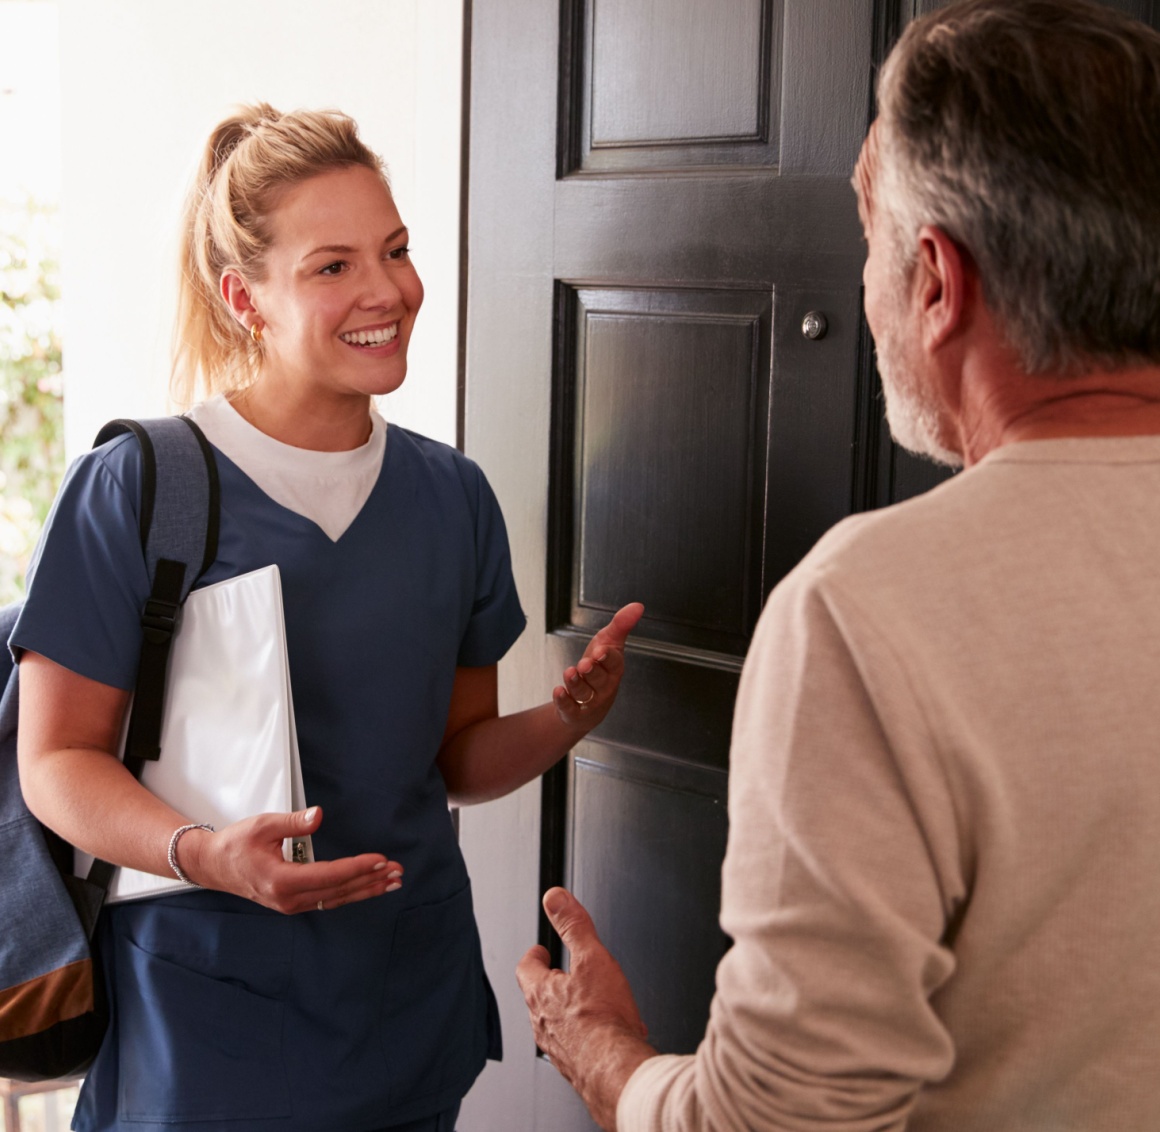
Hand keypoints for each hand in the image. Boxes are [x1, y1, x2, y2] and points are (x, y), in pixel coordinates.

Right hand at [180, 806, 403, 914]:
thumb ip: (293, 822)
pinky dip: (351, 892)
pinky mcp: (292, 902)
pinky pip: (328, 899)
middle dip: (370, 881)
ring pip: (336, 898)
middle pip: (338, 890)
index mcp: (281, 880)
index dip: (357, 867)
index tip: (380, 860)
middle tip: (397, 872)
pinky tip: (368, 887)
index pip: (329, 875)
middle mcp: (288, 898)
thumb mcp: (263, 825)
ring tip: (391, 882)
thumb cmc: (236, 844)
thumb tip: (318, 815)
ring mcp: (290, 904)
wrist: (213, 865)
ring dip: (365, 890)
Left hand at [517, 887, 655, 1130]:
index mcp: (541, 994)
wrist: (615, 1070)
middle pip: (539, 997)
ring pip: (557, 1024)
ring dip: (570, 1013)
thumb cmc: (602, 1019)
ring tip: (589, 1005)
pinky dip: (588, 1037)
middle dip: (552, 984)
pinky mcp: (575, 1068)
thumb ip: (574, 925)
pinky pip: (577, 1047)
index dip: (535, 956)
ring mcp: (557, 1048)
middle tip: (563, 975)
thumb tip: (555, 898)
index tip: (541, 950)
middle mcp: (543, 1024)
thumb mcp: (592, 958)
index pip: (526, 968)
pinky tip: (608, 1035)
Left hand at [554, 603, 644, 728]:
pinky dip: (563, 700)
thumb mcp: (608, 643)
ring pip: (584, 693)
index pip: (614, 663)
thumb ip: (621, 625)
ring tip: (569, 672)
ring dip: (576, 683)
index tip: (600, 650)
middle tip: (584, 664)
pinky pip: (570, 708)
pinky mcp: (574, 712)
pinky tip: (558, 690)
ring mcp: (590, 701)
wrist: (588, 703)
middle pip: (599, 679)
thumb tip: (638, 606)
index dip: (607, 657)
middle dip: (592, 671)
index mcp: (613, 669)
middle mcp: (604, 686)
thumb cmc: (600, 669)